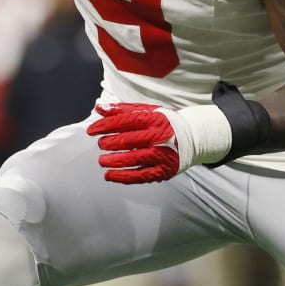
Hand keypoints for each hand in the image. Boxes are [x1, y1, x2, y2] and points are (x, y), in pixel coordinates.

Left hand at [86, 101, 230, 184]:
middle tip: (101, 145)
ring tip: (102, 161)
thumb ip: (122, 110)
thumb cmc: (165, 123)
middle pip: (128, 141)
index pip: (125, 121)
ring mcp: (162, 155)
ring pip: (133, 159)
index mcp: (154, 119)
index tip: (92, 131)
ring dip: (113, 161)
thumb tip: (99, 108)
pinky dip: (123, 177)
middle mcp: (159, 137)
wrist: (192, 138)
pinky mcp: (163, 170)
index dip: (105, 126)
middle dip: (109, 143)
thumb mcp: (146, 111)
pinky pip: (140, 175)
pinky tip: (110, 175)